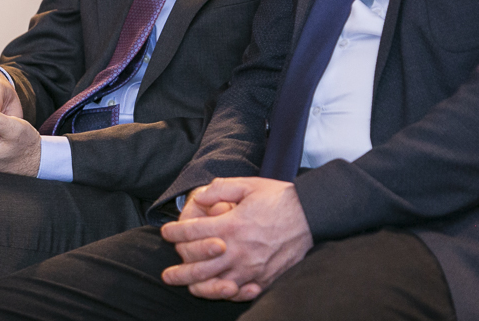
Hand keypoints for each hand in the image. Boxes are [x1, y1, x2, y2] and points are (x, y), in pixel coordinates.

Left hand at [160, 177, 312, 301]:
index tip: (166, 232)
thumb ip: (221, 188)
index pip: (192, 232)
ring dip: (194, 286)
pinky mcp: (263, 279)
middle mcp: (237, 250)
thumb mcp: (249, 184)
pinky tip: (215, 290)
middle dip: (178, 269)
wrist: (311, 216)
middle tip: (167, 272)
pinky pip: (238, 293)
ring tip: (184, 286)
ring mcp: (250, 268)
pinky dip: (223, 294)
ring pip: (214, 284)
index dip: (175, 232)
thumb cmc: (280, 198)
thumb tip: (200, 196)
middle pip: (197, 265)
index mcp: (231, 225)